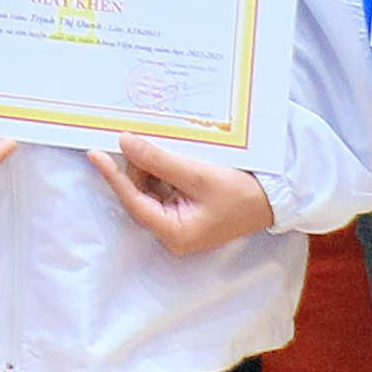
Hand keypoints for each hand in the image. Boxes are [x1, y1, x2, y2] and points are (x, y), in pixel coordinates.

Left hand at [90, 141, 281, 256]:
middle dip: (139, 166)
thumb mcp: (198, 174)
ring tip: (169, 146)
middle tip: (142, 137)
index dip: (113, 176)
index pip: (133, 201)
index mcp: (174, 233)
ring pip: (149, 188)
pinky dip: (163, 169)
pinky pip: (163, 187)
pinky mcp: (185, 211)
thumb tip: (124, 142)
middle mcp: (172, 232)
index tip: (94, 154)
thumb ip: (158, 160)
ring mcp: (178, 222)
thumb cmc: (241, 192)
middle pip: (139, 193)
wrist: (276, 198)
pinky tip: (173, 154)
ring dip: (152, 166)